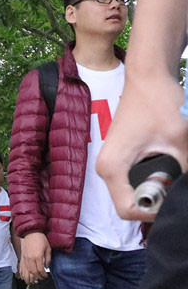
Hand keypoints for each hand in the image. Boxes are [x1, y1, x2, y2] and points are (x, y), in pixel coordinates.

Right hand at [20, 232, 49, 283]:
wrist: (31, 233)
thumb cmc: (40, 239)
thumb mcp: (48, 249)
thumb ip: (48, 259)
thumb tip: (46, 267)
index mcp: (38, 256)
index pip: (40, 270)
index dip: (44, 275)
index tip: (46, 276)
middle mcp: (31, 258)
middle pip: (34, 272)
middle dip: (39, 276)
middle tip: (42, 277)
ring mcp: (26, 257)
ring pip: (29, 270)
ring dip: (33, 274)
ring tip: (37, 275)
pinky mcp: (23, 256)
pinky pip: (25, 266)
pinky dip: (29, 270)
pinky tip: (32, 271)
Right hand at [96, 74, 187, 221]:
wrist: (148, 77)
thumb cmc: (157, 102)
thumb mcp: (179, 140)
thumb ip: (186, 170)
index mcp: (112, 168)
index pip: (128, 209)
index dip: (155, 211)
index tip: (176, 198)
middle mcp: (107, 169)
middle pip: (131, 203)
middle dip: (158, 200)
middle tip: (180, 184)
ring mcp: (113, 165)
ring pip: (134, 193)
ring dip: (157, 189)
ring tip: (177, 172)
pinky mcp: (122, 159)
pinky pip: (136, 181)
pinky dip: (155, 179)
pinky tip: (171, 164)